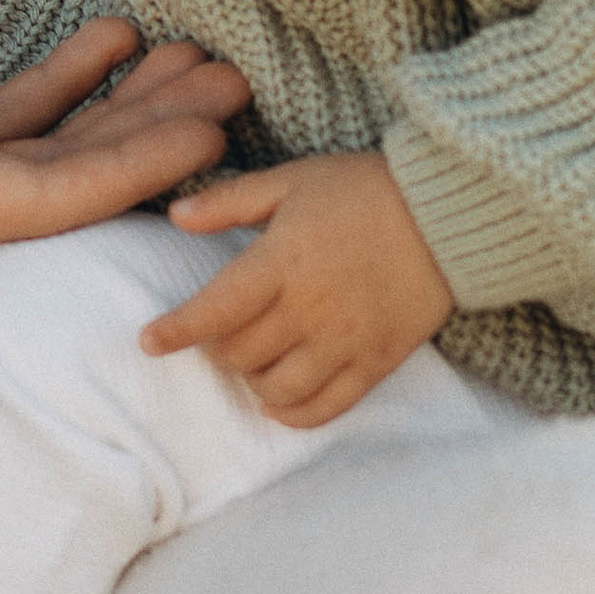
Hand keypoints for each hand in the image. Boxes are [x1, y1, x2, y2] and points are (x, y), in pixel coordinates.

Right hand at [0, 0, 247, 281]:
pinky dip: (52, 95)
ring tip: (194, 60)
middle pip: (58, 188)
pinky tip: (105, 48)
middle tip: (237, 80)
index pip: (40, 200)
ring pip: (35, 162)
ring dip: (115, 115)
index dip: (132, 168)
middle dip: (152, 140)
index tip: (212, 133)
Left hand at [143, 150, 455, 426]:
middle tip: (218, 332)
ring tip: (251, 359)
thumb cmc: (362, 189)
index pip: (215, 310)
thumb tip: (176, 215)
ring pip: (277, 389)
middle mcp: (310, 309)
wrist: (446, 214)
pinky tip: (279, 398)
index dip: (176, 330)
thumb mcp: (290, 180)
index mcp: (282, 261)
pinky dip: (294, 413)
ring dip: (252, 381)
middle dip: (217, 349)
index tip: (148, 341)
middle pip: (241, 354)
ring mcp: (345, 342)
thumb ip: (230, 201)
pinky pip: (327, 409)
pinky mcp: (377, 363)